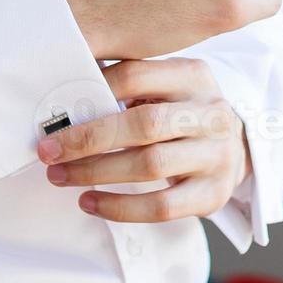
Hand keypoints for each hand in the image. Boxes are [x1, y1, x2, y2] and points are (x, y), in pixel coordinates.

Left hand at [37, 58, 249, 222]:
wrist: (233, 147)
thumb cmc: (181, 113)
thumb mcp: (166, 87)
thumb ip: (128, 87)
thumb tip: (65, 100)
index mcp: (193, 76)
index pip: (137, 75)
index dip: (94, 90)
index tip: (58, 109)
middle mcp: (211, 113)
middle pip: (145, 124)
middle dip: (89, 138)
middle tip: (49, 150)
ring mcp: (216, 155)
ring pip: (150, 166)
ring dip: (96, 172)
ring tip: (60, 176)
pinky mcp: (213, 194)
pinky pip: (161, 206)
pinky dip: (119, 207)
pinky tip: (89, 202)